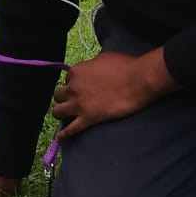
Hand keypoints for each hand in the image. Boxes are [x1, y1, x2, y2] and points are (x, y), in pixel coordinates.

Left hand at [51, 48, 177, 139]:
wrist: (138, 80)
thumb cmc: (125, 66)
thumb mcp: (103, 58)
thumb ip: (92, 66)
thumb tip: (91, 71)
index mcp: (77, 71)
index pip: (67, 79)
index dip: (74, 83)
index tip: (82, 87)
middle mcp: (73, 87)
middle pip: (58, 95)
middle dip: (64, 98)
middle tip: (73, 101)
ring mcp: (79, 104)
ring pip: (57, 112)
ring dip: (61, 113)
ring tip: (66, 116)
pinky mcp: (88, 119)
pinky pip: (70, 130)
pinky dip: (63, 135)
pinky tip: (60, 138)